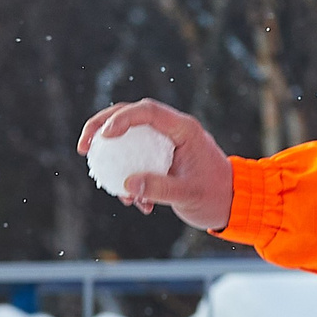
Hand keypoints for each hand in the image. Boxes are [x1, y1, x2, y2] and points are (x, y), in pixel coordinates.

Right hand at [78, 99, 235, 232]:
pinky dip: (129, 179)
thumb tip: (126, 184)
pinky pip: (136, 160)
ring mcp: (167, 143)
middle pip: (131, 116)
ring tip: (113, 190)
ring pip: (130, 139)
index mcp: (185, 129)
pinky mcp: (162, 158)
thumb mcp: (188, 194)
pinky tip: (136, 203)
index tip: (102, 138)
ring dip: (114, 161)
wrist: (233, 204)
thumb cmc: (216, 196)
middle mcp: (175, 130)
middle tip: (82, 148)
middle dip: (101, 128)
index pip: (147, 111)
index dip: (121, 119)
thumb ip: (159, 188)